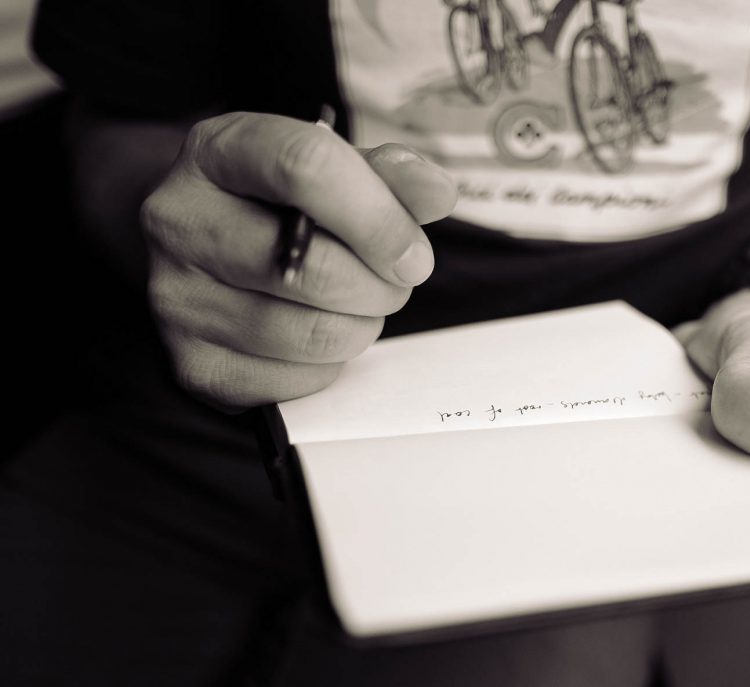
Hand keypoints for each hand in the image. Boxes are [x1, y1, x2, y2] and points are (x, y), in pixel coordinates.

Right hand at [141, 112, 456, 405]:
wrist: (204, 248)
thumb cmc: (280, 205)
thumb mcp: (331, 169)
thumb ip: (388, 176)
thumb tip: (437, 193)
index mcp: (217, 151)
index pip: (304, 168)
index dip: (378, 216)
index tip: (415, 253)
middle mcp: (179, 220)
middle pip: (311, 268)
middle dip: (380, 285)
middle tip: (393, 280)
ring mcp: (177, 298)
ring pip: (312, 334)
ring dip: (362, 325)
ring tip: (358, 303)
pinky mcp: (195, 366)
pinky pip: (298, 381)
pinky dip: (330, 364)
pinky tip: (317, 333)